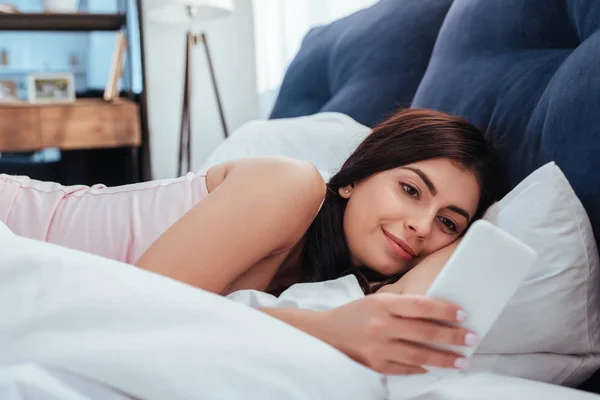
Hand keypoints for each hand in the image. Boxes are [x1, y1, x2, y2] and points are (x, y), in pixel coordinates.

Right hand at [318, 293, 476, 374]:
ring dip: (444, 358)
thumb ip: (402, 306)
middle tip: (471, 338)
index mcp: (382, 305)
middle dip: (452, 336)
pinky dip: (421, 369)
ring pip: (419, 355)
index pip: (421, 306)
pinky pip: (405, 369)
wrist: (323, 333)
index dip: (445, 310)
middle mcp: (381, 326)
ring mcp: (378, 348)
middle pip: (425, 331)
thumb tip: (437, 313)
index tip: (463, 314)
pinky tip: (433, 368)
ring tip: (462, 360)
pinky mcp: (375, 365)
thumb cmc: (353, 314)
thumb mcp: (375, 301)